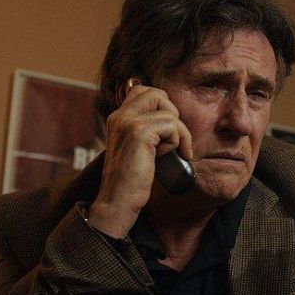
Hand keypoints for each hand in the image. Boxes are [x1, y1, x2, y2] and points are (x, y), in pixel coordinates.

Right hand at [87, 79, 192, 237]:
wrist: (117, 203)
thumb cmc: (131, 181)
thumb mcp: (138, 149)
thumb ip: (147, 132)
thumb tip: (170, 120)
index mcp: (117, 118)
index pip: (143, 91)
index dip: (162, 107)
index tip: (165, 133)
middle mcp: (120, 116)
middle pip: (156, 93)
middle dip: (172, 114)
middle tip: (172, 138)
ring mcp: (127, 123)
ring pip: (168, 111)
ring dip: (178, 133)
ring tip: (169, 152)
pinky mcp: (138, 133)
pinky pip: (172, 125)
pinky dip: (177, 141)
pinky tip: (166, 157)